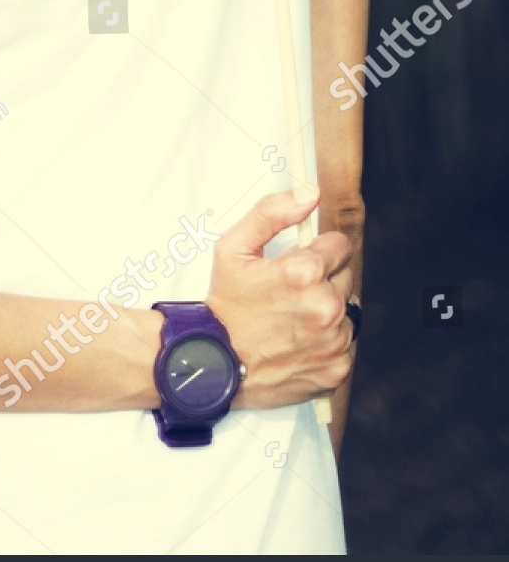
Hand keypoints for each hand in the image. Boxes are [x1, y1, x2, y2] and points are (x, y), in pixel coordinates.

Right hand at [205, 189, 355, 410]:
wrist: (214, 363)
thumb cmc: (224, 308)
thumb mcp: (232, 249)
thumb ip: (271, 213)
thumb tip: (308, 194)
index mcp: (303, 273)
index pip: (339, 245)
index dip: (316, 252)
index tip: (296, 266)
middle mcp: (324, 307)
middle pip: (345, 278)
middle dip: (321, 281)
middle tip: (287, 295)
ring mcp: (333, 340)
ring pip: (346, 312)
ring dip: (325, 312)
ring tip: (290, 320)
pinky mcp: (337, 367)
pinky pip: (345, 344)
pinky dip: (326, 343)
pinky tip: (297, 341)